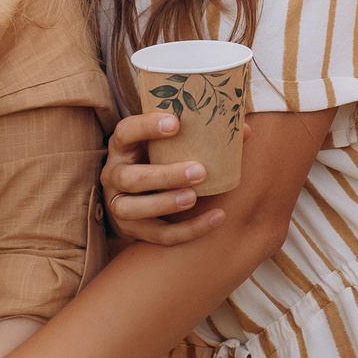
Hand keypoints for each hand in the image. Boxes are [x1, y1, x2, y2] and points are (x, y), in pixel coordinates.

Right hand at [104, 111, 228, 245]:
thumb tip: (243, 130)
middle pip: (130, 178)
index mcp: (123, 146)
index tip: (176, 123)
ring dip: (166, 204)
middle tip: (199, 171)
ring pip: (133, 209)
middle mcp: (114, 175)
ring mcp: (118, 205)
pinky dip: (188, 230)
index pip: (126, 132)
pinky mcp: (131, 230)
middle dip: (164, 176)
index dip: (146, 126)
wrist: (140, 194)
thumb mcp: (169, 143)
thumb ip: (200, 134)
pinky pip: (158, 235)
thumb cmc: (160, 157)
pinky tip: (216, 218)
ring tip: (194, 197)